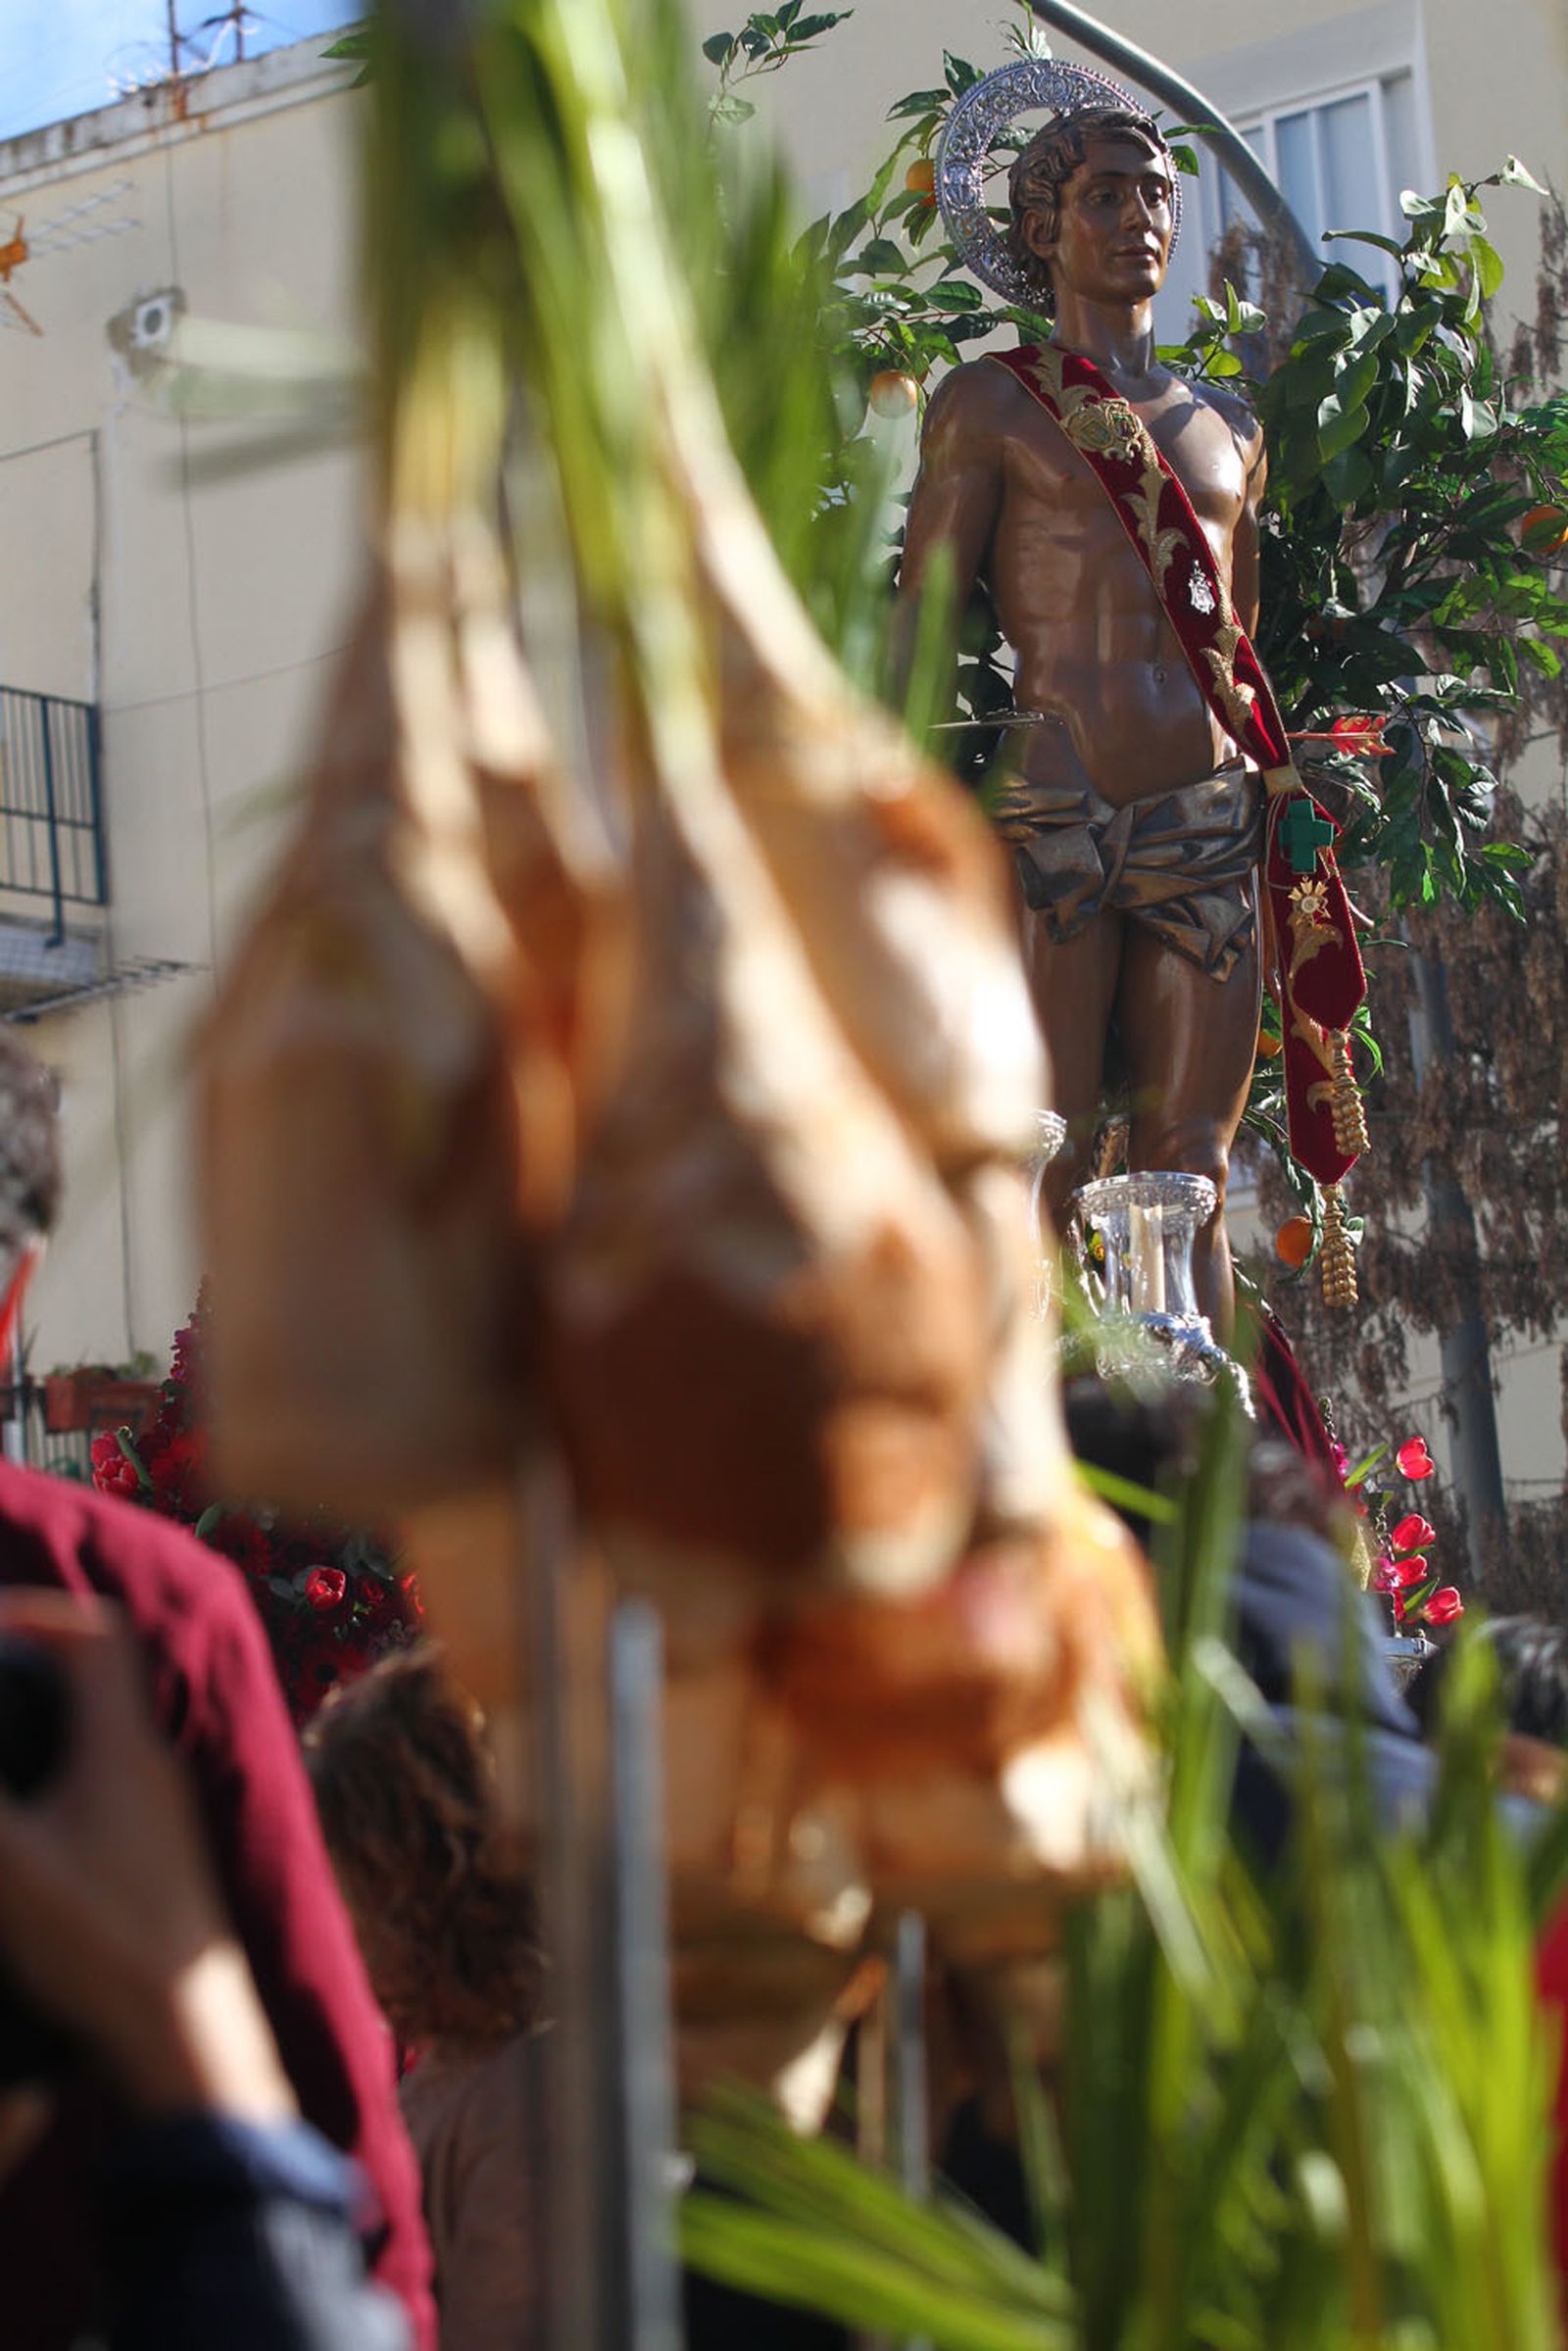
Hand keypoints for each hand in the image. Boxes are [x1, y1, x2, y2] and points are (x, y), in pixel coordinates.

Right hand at [0, 1592, 295, 2124]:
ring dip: (54, 1718)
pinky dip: (67, 1770)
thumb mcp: (8, 1868)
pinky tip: (29, 1817)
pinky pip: (113, 1781)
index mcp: (125, 1748)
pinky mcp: (165, 1857)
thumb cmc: (100, 1943)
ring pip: (108, 1731)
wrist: (189, 2034)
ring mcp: (167, 1812)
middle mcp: (156, 1766)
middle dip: (38, 1661)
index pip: (98, 1634)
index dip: (39, 1613)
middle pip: (103, 1676)